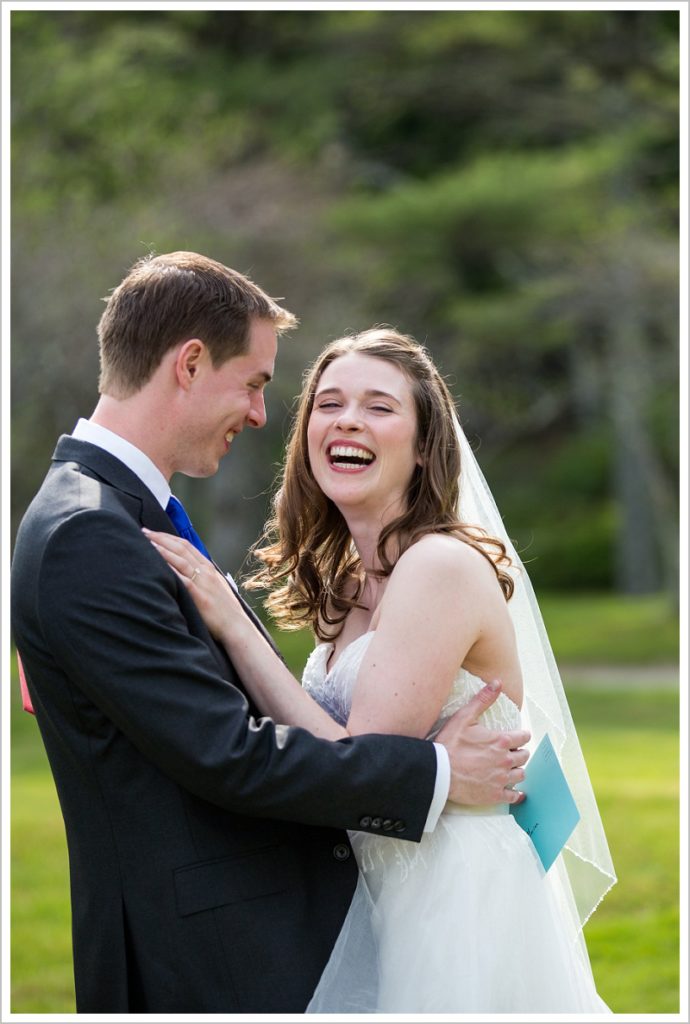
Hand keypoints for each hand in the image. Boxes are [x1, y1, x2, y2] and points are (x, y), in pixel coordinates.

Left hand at [143, 529, 244, 640]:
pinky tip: (157, 563)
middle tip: (144, 531)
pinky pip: (182, 579)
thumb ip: (202, 578)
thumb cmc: (224, 610)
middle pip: (180, 548)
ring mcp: (203, 582)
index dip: (168, 537)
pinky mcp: (199, 596)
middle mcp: (205, 571)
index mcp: (208, 568)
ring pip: (180, 559)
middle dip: (161, 538)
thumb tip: (189, 573)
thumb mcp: (216, 588)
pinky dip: (169, 568)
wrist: (236, 626)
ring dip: (161, 549)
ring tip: (145, 542)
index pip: (186, 546)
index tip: (154, 533)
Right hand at [435, 680, 529, 805]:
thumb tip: (498, 682)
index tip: (518, 736)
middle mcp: (505, 760)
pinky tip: (514, 792)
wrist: (438, 772)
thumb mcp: (464, 716)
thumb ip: (483, 699)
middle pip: (524, 756)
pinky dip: (516, 794)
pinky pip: (514, 796)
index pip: (524, 737)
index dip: (521, 735)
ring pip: (521, 775)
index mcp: (501, 741)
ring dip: (517, 770)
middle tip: (512, 752)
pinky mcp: (495, 794)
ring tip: (510, 768)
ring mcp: (501, 779)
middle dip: (519, 752)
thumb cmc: (449, 744)